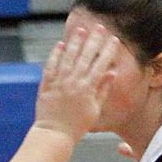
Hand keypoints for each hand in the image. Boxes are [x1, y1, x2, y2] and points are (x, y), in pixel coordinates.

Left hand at [34, 23, 119, 142]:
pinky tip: (61, 44)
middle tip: (100, 27)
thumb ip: (102, 90)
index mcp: (88, 89)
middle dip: (94, 40)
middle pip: (85, 56)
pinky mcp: (47, 84)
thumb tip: (111, 74)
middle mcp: (74, 82)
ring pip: (68, 57)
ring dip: (76, 42)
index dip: (108, 51)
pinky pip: (51, 65)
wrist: (54, 134)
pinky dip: (55, 54)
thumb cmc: (76, 126)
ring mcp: (59, 82)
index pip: (100, 65)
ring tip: (81, 30)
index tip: (114, 40)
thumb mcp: (94, 111)